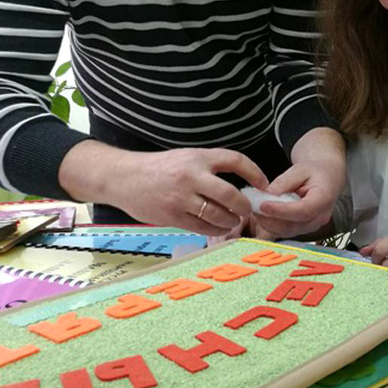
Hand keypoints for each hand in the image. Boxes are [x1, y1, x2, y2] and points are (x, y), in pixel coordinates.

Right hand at [109, 147, 266, 235]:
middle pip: (229, 194)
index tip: (263, 184)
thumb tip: (241, 185)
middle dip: (243, 206)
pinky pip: (201, 227)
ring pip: (217, 214)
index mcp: (198, 158)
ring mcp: (181, 198)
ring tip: (234, 221)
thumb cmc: (159, 168)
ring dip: (231, 220)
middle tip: (248, 210)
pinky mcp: (172, 216)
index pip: (235, 160)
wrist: (124, 177)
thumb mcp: (187, 157)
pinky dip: (214, 229)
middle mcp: (191, 176)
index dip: (255, 173)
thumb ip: (210, 168)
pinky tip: (219, 228)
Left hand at [250, 128, 345, 239]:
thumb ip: (284, 182)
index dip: (281, 211)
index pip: (302, 211)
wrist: (327, 177)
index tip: (263, 205)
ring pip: (286, 231)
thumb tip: (267, 195)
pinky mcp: (302, 229)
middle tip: (252, 207)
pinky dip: (271, 224)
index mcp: (324, 199)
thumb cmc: (315, 171)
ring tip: (255, 209)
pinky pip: (284, 231)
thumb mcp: (300, 169)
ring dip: (268, 222)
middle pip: (292, 225)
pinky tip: (262, 213)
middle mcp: (320, 218)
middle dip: (269, 218)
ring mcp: (311, 226)